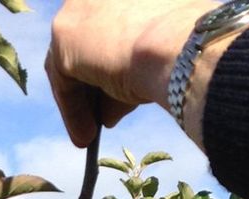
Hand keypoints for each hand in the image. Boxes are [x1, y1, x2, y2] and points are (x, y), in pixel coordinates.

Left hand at [45, 0, 215, 146]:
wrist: (178, 46)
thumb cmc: (184, 46)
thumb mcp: (154, 60)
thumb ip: (125, 77)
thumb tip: (108, 112)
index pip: (108, 29)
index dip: (106, 64)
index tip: (111, 95)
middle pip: (85, 45)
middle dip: (90, 85)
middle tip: (97, 119)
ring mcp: (77, 7)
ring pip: (72, 62)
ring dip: (79, 102)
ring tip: (89, 136)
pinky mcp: (63, 34)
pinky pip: (64, 80)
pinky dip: (72, 110)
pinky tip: (85, 136)